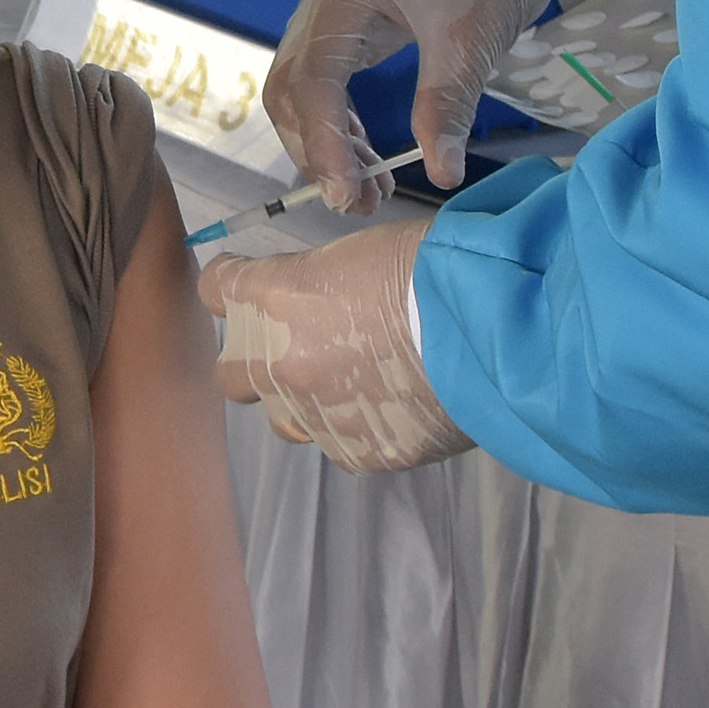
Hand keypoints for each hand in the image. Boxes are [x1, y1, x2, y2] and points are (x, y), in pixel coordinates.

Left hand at [203, 218, 469, 471]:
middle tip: (292, 346)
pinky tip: (399, 403)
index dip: (233, 286)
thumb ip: (318, 285)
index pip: (216, 291)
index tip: (245, 284)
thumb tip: (317, 303)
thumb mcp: (363, 253)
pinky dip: (364, 428)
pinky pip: (346, 445)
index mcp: (275, 299)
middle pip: (230, 374)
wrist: (492, 327)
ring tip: (357, 379)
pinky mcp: (363, 454)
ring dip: (307, 402)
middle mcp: (282, 364)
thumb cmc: (435, 270)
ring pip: (287, 421)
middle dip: (254, 361)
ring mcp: (320, 416)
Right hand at [265, 0, 595, 213]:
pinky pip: (331, 73)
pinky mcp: (359, 12)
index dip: (324, 146)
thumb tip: (441, 173)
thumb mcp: (475, 36)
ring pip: (306, 85)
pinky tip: (371, 151)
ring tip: (370, 187)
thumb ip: (448, 105)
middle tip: (358, 202)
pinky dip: (343, 118)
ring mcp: (339, 2)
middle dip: (316, 151)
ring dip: (328, 140)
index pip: (312, 83)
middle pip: (293, 88)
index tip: (349, 196)